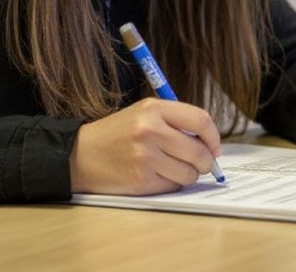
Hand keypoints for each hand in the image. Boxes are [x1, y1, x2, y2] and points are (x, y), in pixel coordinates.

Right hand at [70, 97, 221, 194]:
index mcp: (153, 108)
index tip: (214, 146)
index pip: (200, 120)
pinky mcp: (141, 180)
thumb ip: (175, 121)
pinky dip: (172, 184)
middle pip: (199, 151)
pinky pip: (173, 186)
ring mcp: (145, 157)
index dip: (213, 136)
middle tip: (202, 163)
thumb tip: (209, 142)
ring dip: (189, 175)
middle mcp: (150, 130)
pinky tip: (158, 176)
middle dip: (206, 161)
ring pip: (189, 173)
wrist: (80, 154)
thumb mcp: (143, 113)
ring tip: (174, 168)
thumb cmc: (116, 134)